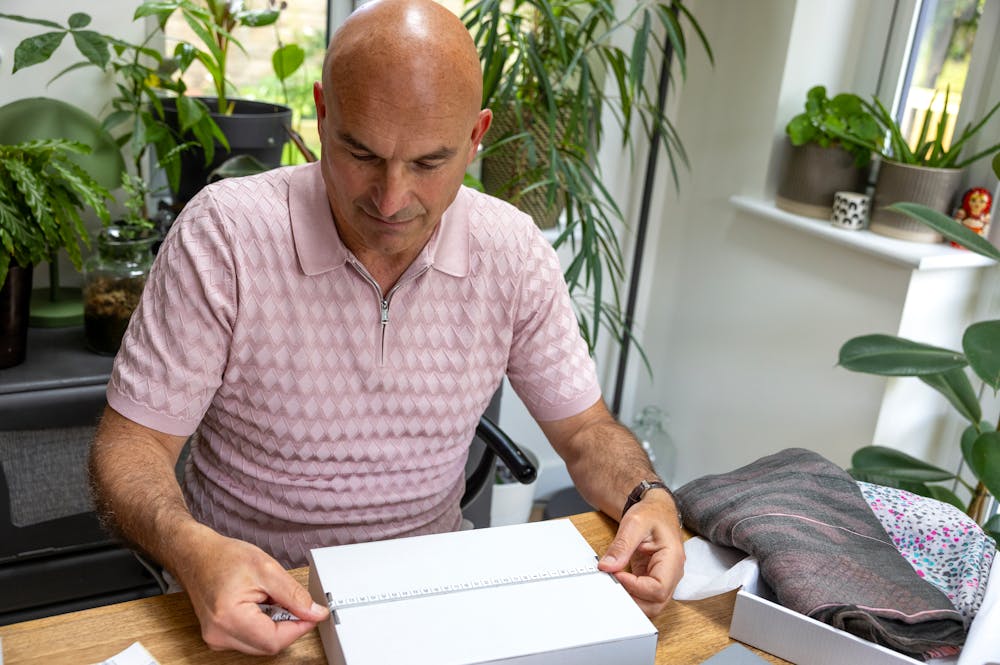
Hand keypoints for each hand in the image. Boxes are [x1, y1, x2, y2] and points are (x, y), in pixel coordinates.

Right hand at [171, 525, 328, 654]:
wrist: (196, 555)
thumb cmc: (224, 557)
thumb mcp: (267, 569)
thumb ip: (294, 594)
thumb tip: (315, 612)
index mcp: (229, 618)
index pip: (275, 640)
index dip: (299, 628)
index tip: (313, 614)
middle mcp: (220, 635)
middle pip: (269, 645)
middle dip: (287, 625)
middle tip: (290, 600)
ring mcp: (217, 638)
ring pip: (261, 644)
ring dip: (274, 625)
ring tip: (268, 598)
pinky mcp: (219, 636)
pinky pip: (250, 639)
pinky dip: (262, 625)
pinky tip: (259, 605)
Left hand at [596, 491, 684, 615]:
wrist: (656, 509)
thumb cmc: (651, 513)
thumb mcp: (634, 523)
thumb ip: (621, 546)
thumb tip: (607, 567)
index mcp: (673, 559)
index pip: (658, 588)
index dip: (635, 587)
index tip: (617, 575)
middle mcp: (672, 573)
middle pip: (657, 604)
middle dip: (633, 601)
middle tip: (612, 585)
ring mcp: (663, 578)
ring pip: (651, 605)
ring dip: (631, 600)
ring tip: (613, 584)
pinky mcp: (652, 579)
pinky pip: (643, 596)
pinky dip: (629, 595)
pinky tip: (617, 584)